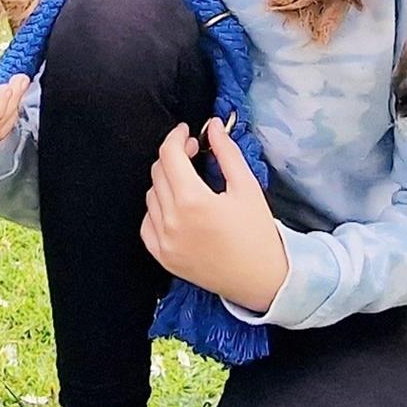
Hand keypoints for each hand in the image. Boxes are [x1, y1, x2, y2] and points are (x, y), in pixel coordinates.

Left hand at [140, 118, 290, 313]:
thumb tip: (213, 126)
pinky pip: (147, 222)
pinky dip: (157, 209)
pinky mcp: (162, 256)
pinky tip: (177, 208)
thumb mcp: (247, 187)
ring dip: (166, 181)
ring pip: (151, 195)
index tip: (186, 132)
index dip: (176, 136)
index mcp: (193, 201)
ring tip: (189, 182)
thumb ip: (226, 152)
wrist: (259, 280)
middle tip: (193, 154)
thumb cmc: (257, 235)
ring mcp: (164, 241)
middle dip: (173, 156)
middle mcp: (172, 221)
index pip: (169, 155)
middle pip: (158, 172)